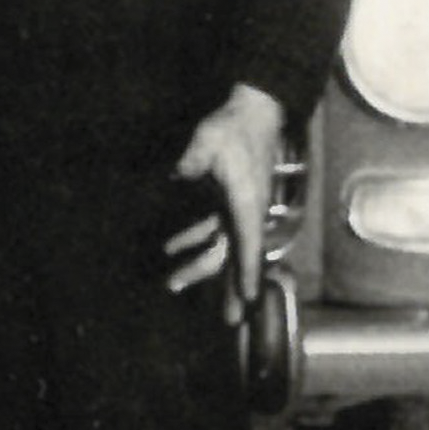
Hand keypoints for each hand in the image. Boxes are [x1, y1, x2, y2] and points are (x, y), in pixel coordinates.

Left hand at [162, 83, 286, 300]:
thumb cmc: (234, 126)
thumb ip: (194, 158)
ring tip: (175, 283)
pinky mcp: (232, 201)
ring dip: (200, 264)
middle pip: (234, 257)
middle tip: (223, 319)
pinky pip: (215, 229)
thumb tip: (177, 175)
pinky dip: (195, 239)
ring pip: (222, 246)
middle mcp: (246, 212)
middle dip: (226, 287)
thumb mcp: (210, 139)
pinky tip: (173, 247)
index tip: (247, 300)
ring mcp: (239, 209)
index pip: (247, 245)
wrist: (255, 110)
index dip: (246, 274)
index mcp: (245, 203)